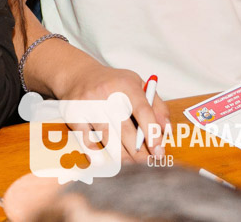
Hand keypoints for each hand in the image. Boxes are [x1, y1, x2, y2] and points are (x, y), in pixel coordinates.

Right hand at [55, 64, 169, 162]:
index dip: (152, 133)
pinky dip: (99, 155)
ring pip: (109, 141)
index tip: (160, 151)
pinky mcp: (74, 117)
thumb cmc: (114, 84)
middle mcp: (106, 94)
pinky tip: (107, 162)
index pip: (143, 111)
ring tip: (133, 165)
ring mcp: (88, 106)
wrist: (77, 75)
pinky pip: (88, 143)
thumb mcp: (138, 85)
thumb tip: (166, 131)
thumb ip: (157, 106)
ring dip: (123, 158)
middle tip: (149, 164)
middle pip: (126, 131)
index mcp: (126, 84)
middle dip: (140, 153)